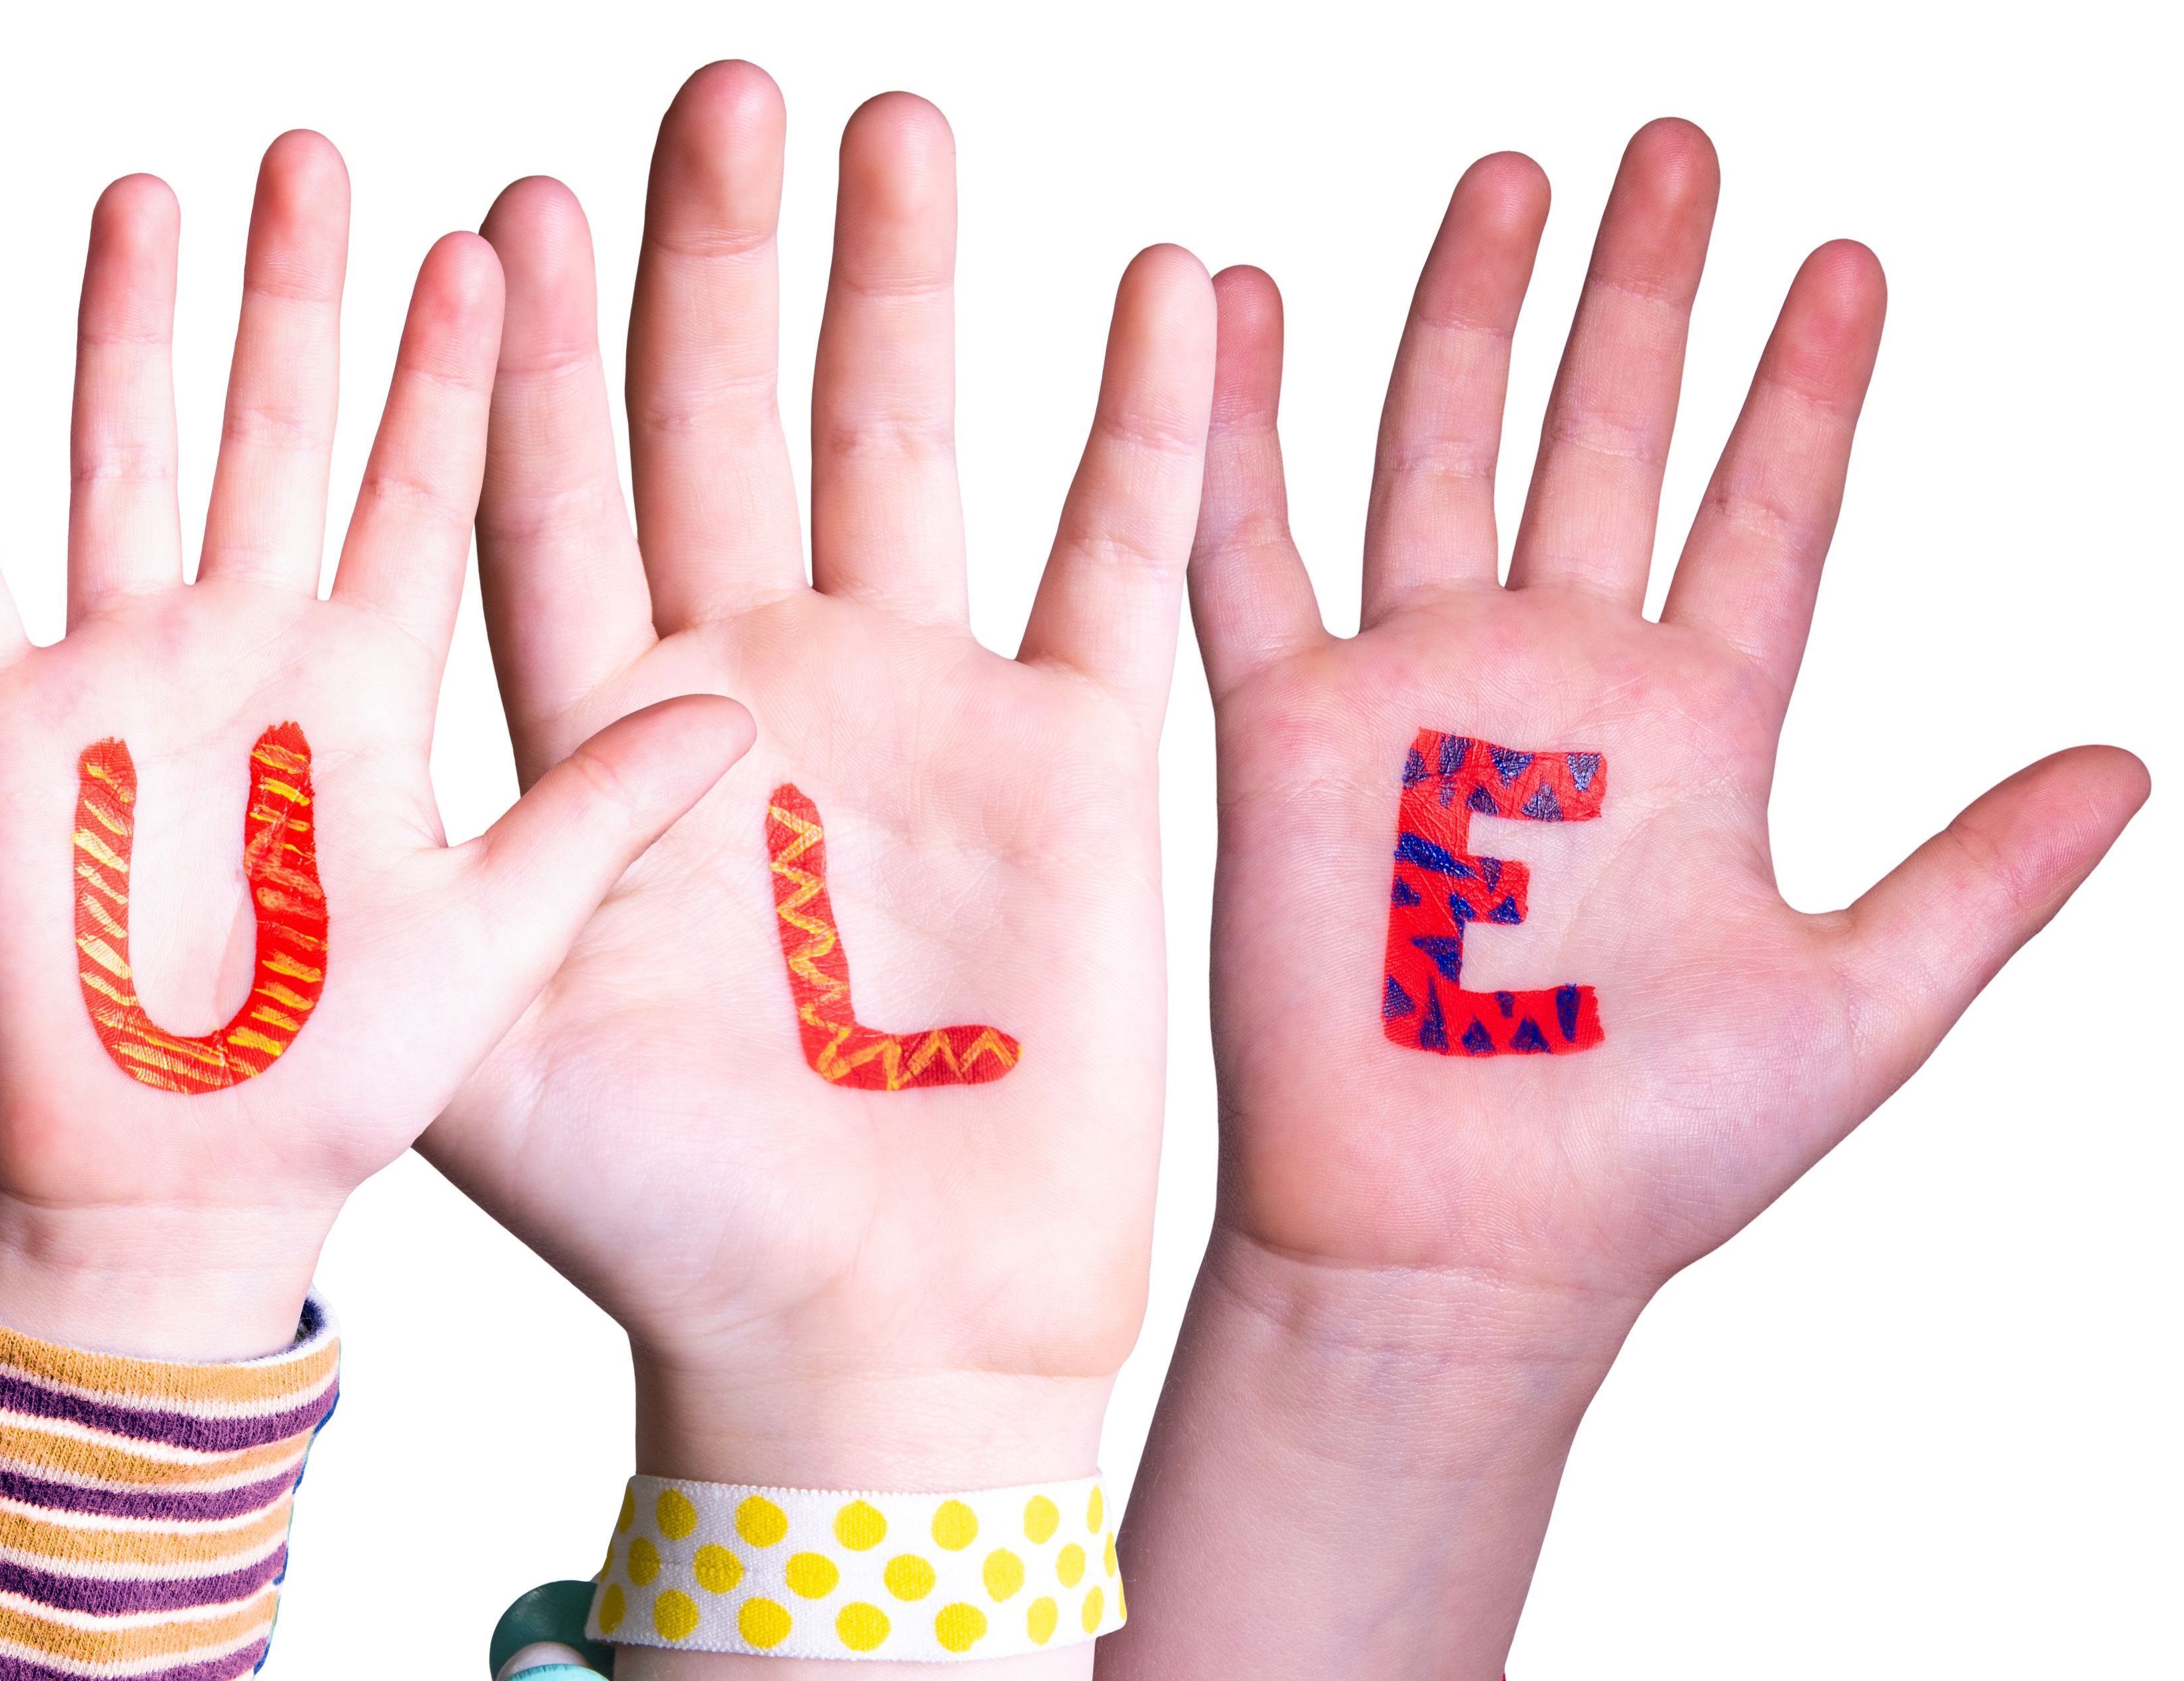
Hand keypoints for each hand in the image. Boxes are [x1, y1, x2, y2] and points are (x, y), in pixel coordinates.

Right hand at [0, 133, 752, 1359]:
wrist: (179, 1195)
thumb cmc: (334, 1090)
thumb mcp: (504, 944)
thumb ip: (602, 818)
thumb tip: (735, 714)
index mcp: (367, 690)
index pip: (418, 489)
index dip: (451, 371)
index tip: (493, 238)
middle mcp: (246, 654)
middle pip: (272, 431)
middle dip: (292, 293)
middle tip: (314, 154)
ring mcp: (120, 680)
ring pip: (124, 458)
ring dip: (129, 331)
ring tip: (144, 195)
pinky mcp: (1, 732)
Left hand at [415, 64, 1213, 1538]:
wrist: (863, 1346)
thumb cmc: (658, 1221)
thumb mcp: (486, 1038)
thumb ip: (444, 854)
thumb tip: (355, 684)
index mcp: (597, 732)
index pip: (541, 499)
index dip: (519, 361)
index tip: (492, 211)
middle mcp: (749, 682)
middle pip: (718, 423)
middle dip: (710, 261)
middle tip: (711, 89)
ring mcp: (914, 704)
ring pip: (900, 441)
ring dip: (894, 283)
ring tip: (880, 119)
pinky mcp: (1070, 759)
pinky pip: (1114, 561)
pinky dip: (1148, 430)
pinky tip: (1164, 286)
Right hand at [1105, 122, 2144, 1676]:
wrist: (1454, 1244)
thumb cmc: (1635, 1162)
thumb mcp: (1859, 1010)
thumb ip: (1981, 878)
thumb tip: (2126, 765)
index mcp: (1694, 733)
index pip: (1765, 513)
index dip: (1808, 391)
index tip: (1851, 268)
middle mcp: (1554, 686)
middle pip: (1607, 437)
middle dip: (1644, 293)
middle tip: (1677, 153)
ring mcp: (1416, 697)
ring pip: (1443, 454)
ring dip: (1474, 317)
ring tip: (1514, 184)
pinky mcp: (1287, 733)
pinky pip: (1245, 553)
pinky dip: (1230, 430)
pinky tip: (1234, 307)